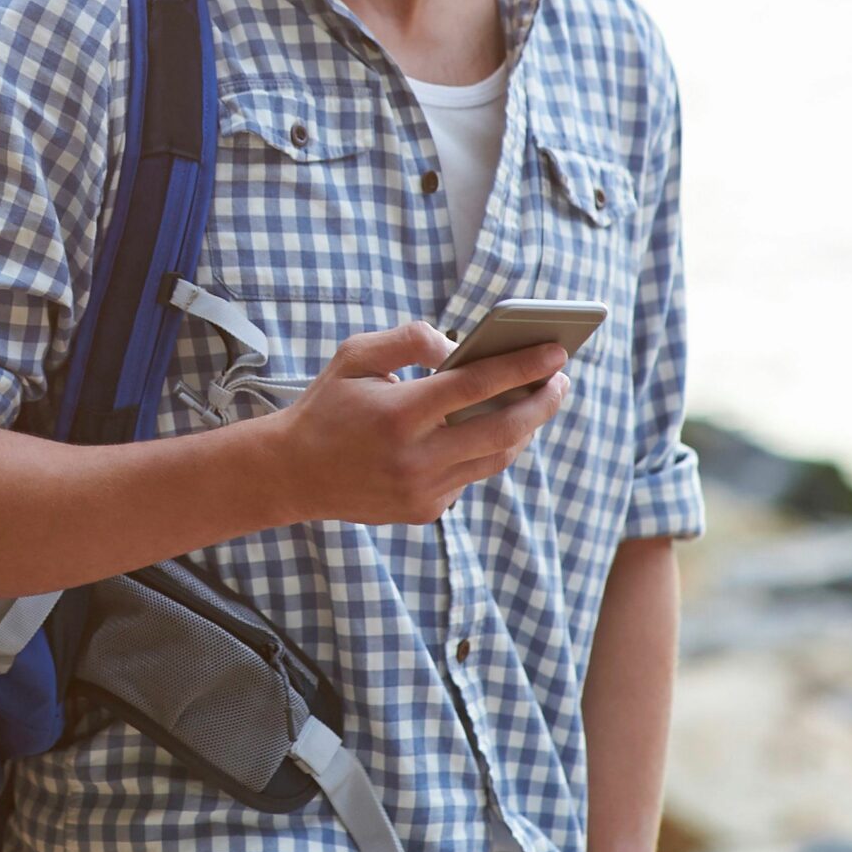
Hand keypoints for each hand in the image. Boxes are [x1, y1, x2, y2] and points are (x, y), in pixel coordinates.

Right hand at [274, 321, 570, 525]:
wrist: (292, 473)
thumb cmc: (327, 405)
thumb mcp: (355, 355)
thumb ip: (409, 341)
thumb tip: (460, 348)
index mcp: (399, 413)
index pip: (476, 386)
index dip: (522, 367)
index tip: (556, 353)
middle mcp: (415, 457)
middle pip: (502, 430)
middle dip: (540, 403)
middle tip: (560, 380)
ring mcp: (422, 490)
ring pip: (495, 459)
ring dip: (523, 429)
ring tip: (537, 401)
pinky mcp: (424, 510)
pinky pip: (470, 476)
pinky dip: (486, 450)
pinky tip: (494, 428)